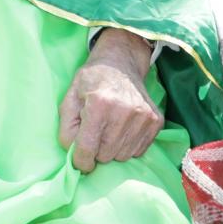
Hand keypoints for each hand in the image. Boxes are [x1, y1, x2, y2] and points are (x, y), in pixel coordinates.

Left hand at [59, 28, 163, 173]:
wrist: (121, 63)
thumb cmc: (91, 82)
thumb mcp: (70, 98)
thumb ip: (67, 128)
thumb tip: (73, 155)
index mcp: (99, 104)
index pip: (87, 148)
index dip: (80, 160)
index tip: (79, 160)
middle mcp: (124, 111)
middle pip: (105, 155)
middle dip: (96, 150)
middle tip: (95, 133)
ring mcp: (143, 116)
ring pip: (122, 156)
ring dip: (112, 149)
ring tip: (109, 129)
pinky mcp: (156, 121)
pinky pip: (138, 151)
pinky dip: (127, 146)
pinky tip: (122, 128)